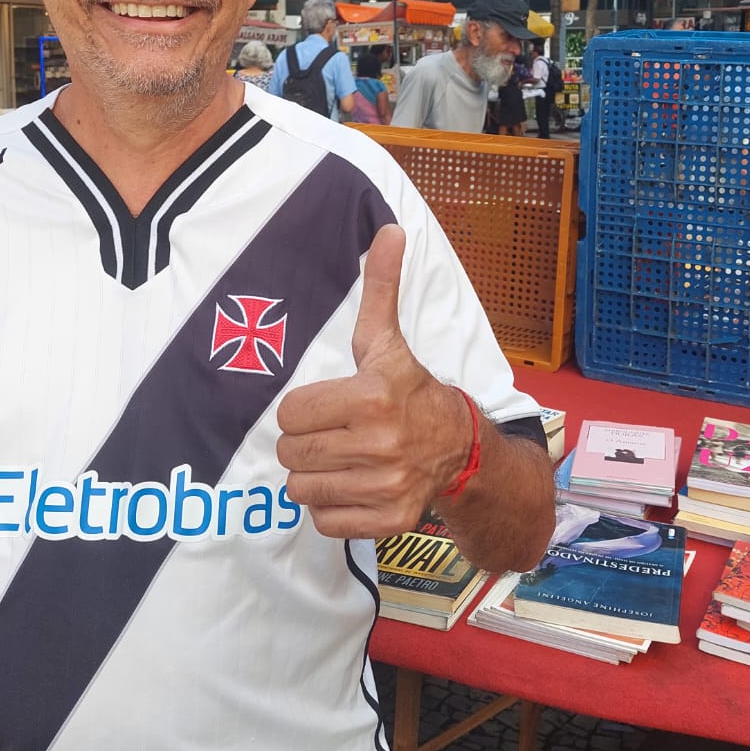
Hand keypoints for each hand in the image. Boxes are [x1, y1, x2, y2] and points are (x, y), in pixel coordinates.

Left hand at [276, 224, 471, 538]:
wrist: (460, 448)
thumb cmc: (411, 389)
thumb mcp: (388, 340)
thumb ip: (381, 287)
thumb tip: (389, 229)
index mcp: (371, 396)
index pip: (289, 414)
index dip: (302, 409)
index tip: (326, 406)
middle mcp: (379, 444)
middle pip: (291, 453)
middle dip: (304, 443)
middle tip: (332, 434)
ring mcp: (385, 486)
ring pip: (303, 489)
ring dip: (314, 477)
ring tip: (340, 460)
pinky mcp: (389, 521)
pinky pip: (325, 522)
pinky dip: (331, 508)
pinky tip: (352, 486)